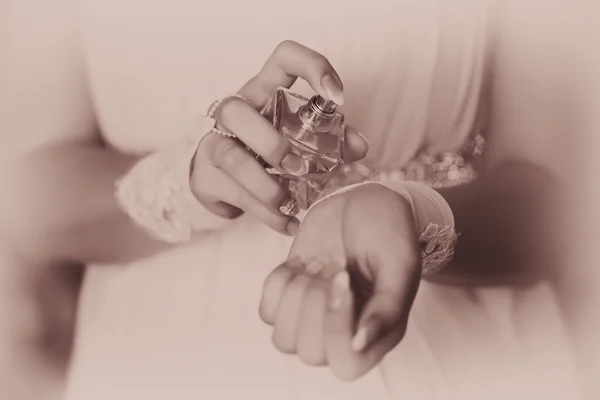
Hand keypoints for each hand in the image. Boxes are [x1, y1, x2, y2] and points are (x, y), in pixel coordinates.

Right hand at [190, 41, 368, 235]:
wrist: (221, 182)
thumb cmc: (265, 152)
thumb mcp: (298, 140)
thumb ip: (331, 141)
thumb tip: (358, 146)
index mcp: (263, 92)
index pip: (283, 58)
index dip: (312, 67)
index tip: (337, 98)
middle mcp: (234, 112)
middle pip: (236, 109)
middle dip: (270, 143)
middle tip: (298, 168)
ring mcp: (214, 143)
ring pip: (232, 158)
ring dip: (267, 187)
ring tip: (290, 205)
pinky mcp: (205, 176)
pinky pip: (235, 195)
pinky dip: (267, 215)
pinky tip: (288, 224)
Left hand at [259, 183, 421, 380]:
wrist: (363, 199)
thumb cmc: (388, 231)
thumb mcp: (399, 265)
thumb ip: (387, 308)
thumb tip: (359, 345)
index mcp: (378, 334)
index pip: (346, 363)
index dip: (336, 328)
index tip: (345, 281)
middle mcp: (344, 333)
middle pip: (310, 353)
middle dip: (315, 305)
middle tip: (335, 265)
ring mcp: (312, 317)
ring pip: (282, 339)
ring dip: (296, 296)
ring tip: (320, 264)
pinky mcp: (289, 297)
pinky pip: (266, 311)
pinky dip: (278, 283)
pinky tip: (301, 263)